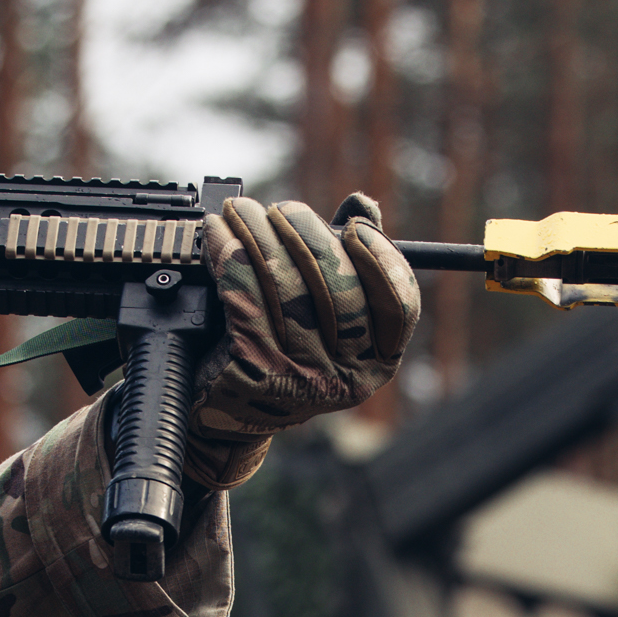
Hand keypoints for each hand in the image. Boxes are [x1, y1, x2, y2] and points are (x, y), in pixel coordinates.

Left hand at [181, 192, 420, 487]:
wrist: (226, 410)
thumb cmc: (283, 347)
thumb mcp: (325, 313)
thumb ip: (349, 261)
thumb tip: (364, 206)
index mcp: (377, 361)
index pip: (399, 304)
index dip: (380, 258)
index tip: (355, 227)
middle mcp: (346, 376)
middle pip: (338, 286)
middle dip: (307, 233)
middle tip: (282, 209)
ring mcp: (301, 378)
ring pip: (287, 286)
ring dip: (259, 235)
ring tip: (242, 210)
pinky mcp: (254, 371)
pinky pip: (245, 297)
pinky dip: (228, 256)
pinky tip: (218, 234)